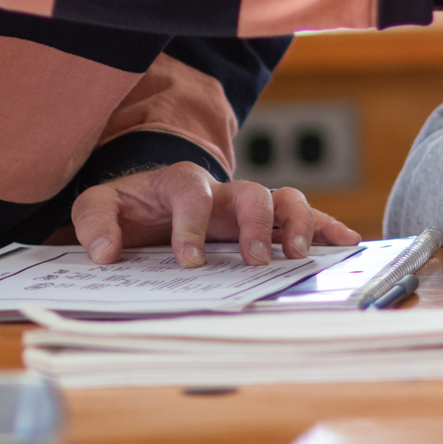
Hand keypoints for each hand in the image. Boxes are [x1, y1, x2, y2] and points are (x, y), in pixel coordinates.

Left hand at [70, 162, 360, 265]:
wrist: (149, 202)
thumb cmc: (129, 206)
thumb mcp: (99, 206)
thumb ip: (95, 222)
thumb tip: (106, 251)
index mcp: (181, 182)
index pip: (192, 193)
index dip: (191, 225)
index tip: (189, 260)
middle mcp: (222, 191)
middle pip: (251, 192)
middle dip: (256, 225)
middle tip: (254, 260)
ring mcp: (247, 206)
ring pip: (284, 199)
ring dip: (298, 223)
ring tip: (299, 256)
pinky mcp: (264, 223)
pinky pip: (302, 218)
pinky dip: (327, 226)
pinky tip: (347, 242)